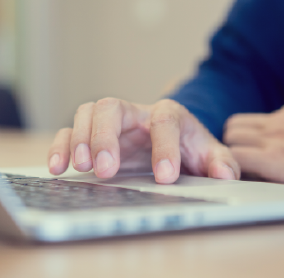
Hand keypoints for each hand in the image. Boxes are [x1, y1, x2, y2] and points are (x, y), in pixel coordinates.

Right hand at [47, 98, 239, 183]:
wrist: (174, 144)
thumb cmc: (190, 149)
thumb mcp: (211, 156)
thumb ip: (221, 163)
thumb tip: (225, 175)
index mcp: (169, 115)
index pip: (164, 121)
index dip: (164, 147)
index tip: (164, 177)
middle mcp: (136, 114)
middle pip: (113, 107)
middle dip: (106, 137)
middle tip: (106, 170)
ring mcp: (112, 123)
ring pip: (87, 113)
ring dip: (81, 139)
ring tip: (82, 167)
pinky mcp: (92, 136)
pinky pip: (69, 132)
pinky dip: (61, 147)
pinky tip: (58, 169)